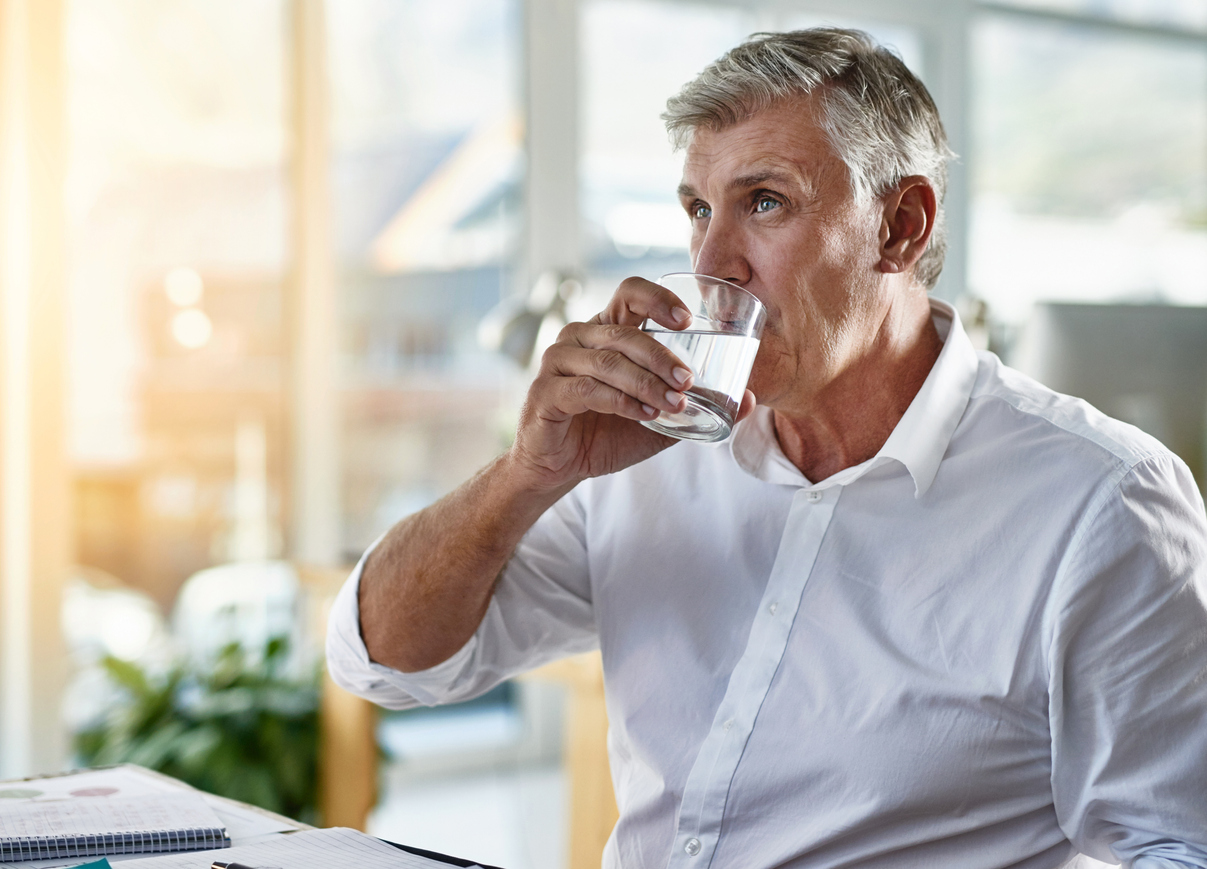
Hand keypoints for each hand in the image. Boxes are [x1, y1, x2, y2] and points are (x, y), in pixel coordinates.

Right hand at [506, 277, 702, 490]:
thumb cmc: (607, 433)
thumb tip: (751, 399)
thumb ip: (696, 405)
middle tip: (688, 380)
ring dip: (646, 383)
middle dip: (661, 355)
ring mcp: (557, 362)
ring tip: (675, 404)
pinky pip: (586, 389)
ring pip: (608, 361)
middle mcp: (579, 337)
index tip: (687, 319)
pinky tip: (644, 414)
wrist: (560, 468)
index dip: (658, 298)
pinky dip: (620, 401)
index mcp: (606, 330)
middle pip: (623, 331)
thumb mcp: (659, 418)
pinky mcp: (545, 393)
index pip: (630, 293)